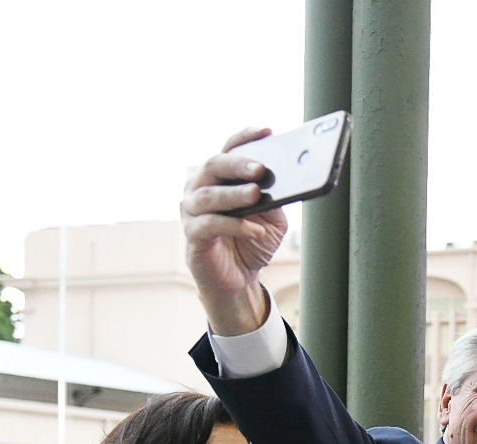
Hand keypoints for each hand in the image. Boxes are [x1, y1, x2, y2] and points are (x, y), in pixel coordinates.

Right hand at [180, 127, 287, 335]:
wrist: (239, 280)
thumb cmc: (252, 241)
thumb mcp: (272, 219)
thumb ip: (273, 200)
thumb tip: (284, 182)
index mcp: (219, 178)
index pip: (228, 149)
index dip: (245, 137)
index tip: (266, 130)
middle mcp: (199, 188)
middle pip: (213, 166)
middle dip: (237, 165)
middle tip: (260, 169)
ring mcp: (191, 212)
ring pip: (208, 196)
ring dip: (234, 194)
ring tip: (255, 194)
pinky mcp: (192, 237)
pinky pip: (210, 226)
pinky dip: (234, 226)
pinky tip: (254, 230)